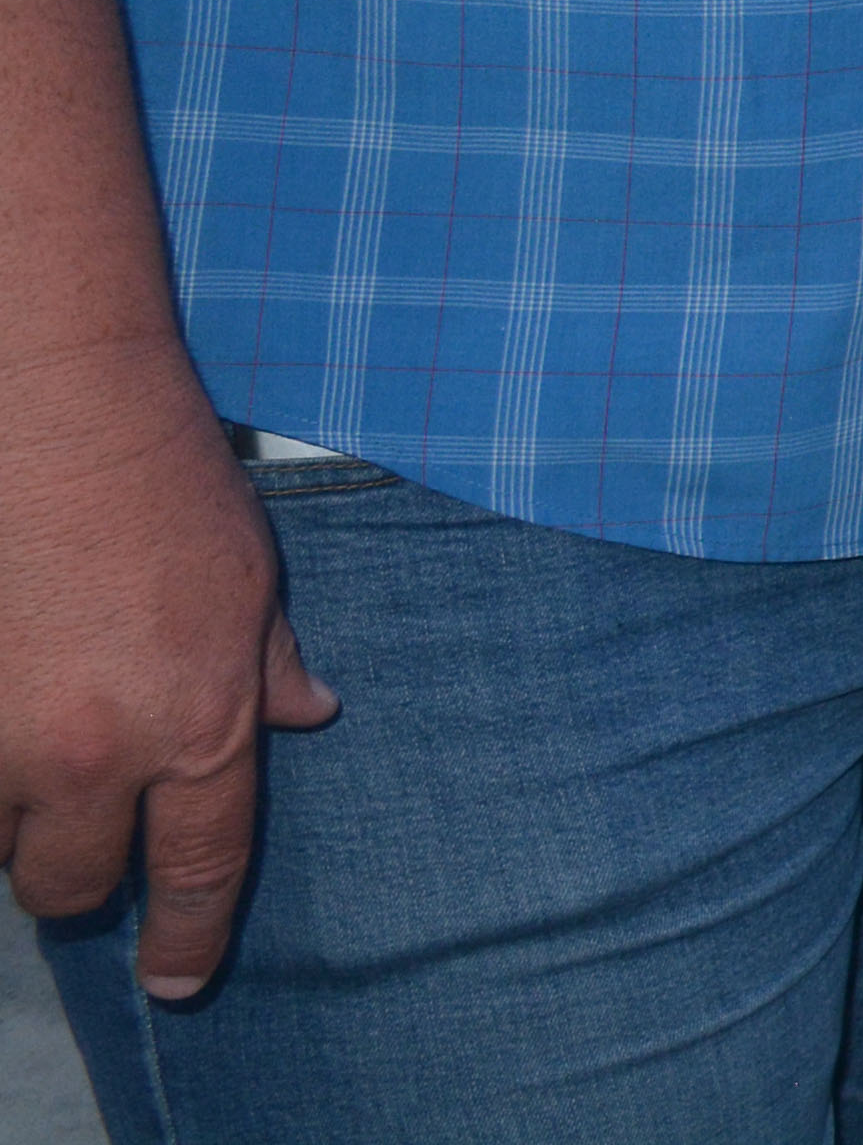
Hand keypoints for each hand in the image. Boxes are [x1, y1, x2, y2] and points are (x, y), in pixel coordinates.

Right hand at [0, 345, 336, 997]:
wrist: (47, 407)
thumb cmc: (158, 479)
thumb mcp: (247, 575)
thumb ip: (267, 664)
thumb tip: (309, 715)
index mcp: (196, 721)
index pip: (200, 867)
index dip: (185, 937)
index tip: (177, 978)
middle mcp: (94, 752)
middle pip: (71, 885)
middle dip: (77, 876)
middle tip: (81, 832)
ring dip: (8, 817)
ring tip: (31, 741)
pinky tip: (2, 704)